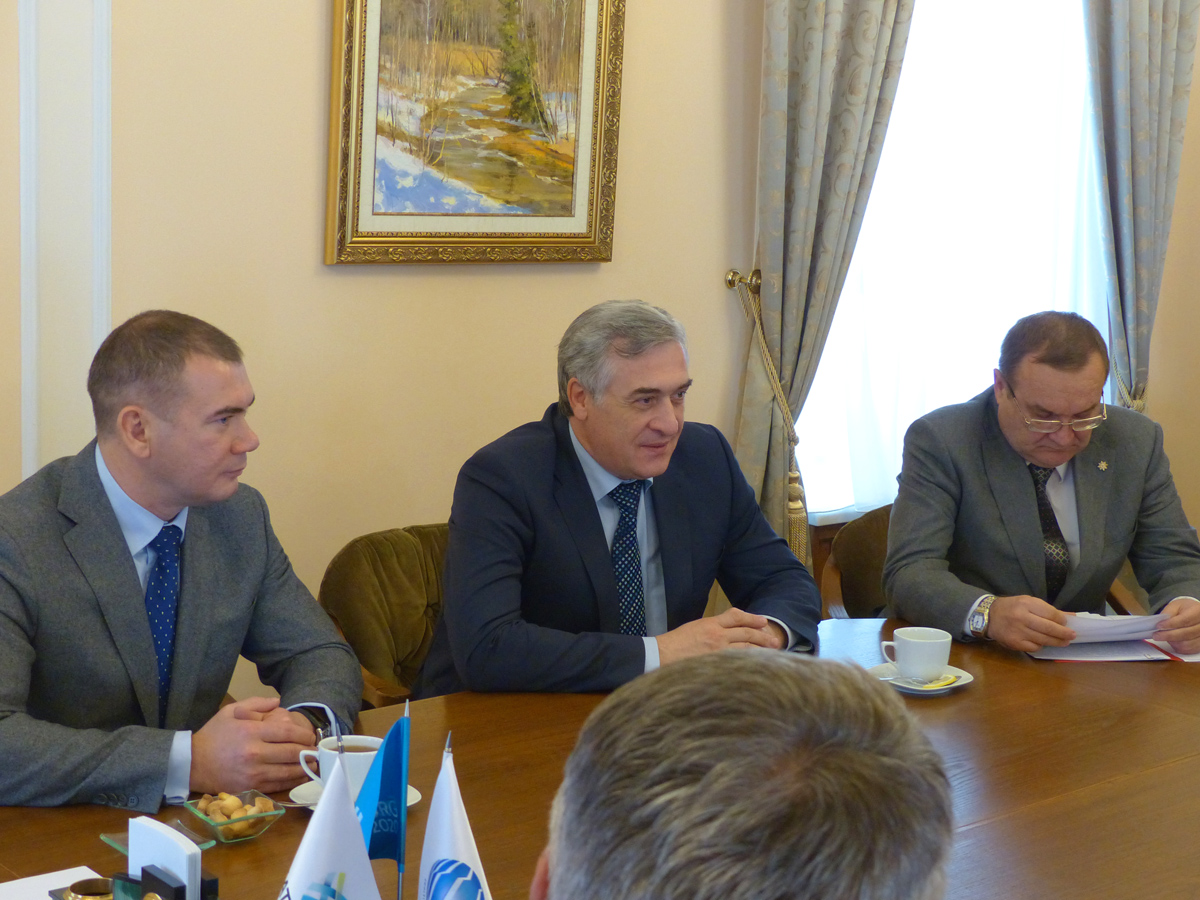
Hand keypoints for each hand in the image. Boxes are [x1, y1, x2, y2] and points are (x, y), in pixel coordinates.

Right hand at [190, 697, 317, 794]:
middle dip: (308, 751)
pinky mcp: (250, 787)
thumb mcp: (231, 711)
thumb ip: (256, 703)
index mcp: (252, 732)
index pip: (288, 733)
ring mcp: (253, 773)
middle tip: (315, 750)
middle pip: (291, 753)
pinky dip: (292, 780)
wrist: (192, 764)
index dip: (304, 735)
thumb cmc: (214, 735)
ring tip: (314, 763)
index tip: (311, 736)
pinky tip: (300, 775)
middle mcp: (255, 753)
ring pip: (288, 771)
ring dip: (305, 768)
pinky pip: (277, 785)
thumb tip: (278, 701)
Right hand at [656, 607, 783, 665]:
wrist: (659, 655)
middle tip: (775, 641)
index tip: (763, 621)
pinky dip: (748, 664)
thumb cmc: (673, 643)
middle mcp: (716, 636)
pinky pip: (737, 663)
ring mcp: (717, 652)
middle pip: (746, 634)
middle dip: (762, 636)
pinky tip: (757, 666)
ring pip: (745, 649)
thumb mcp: (693, 628)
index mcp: (710, 624)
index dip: (752, 618)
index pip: (736, 617)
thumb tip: (728, 633)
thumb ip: (712, 629)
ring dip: (760, 651)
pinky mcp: (715, 666)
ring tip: (771, 654)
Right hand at [986, 595, 1075, 651]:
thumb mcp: (1028, 602)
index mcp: (1026, 604)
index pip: (1051, 614)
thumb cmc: (1012, 607)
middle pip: (1049, 628)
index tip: (1067, 623)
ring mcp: (1018, 631)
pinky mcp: (1014, 643)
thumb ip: (1048, 610)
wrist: (988, 616)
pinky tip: (1043, 643)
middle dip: (1064, 633)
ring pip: (1044, 640)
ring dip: (1056, 642)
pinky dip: (1041, 646)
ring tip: (1064, 642)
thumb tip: (1070, 616)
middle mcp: (1022, 617)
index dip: (1062, 620)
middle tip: (1072, 635)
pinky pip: (1034, 647)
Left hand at [1152, 597, 1199, 653]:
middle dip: (1168, 635)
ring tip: (1163, 637)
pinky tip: (1172, 641)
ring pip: (1187, 644)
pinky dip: (1178, 647)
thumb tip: (1160, 623)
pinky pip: (1188, 650)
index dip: (1171, 624)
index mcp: (1198, 611)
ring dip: (1172, 642)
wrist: (1194, 614)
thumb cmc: (1184, 609)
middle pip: (1186, 634)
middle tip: (1156, 635)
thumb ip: (1168, 613)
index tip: (1158, 626)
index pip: (1185, 620)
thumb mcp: (1175, 606)